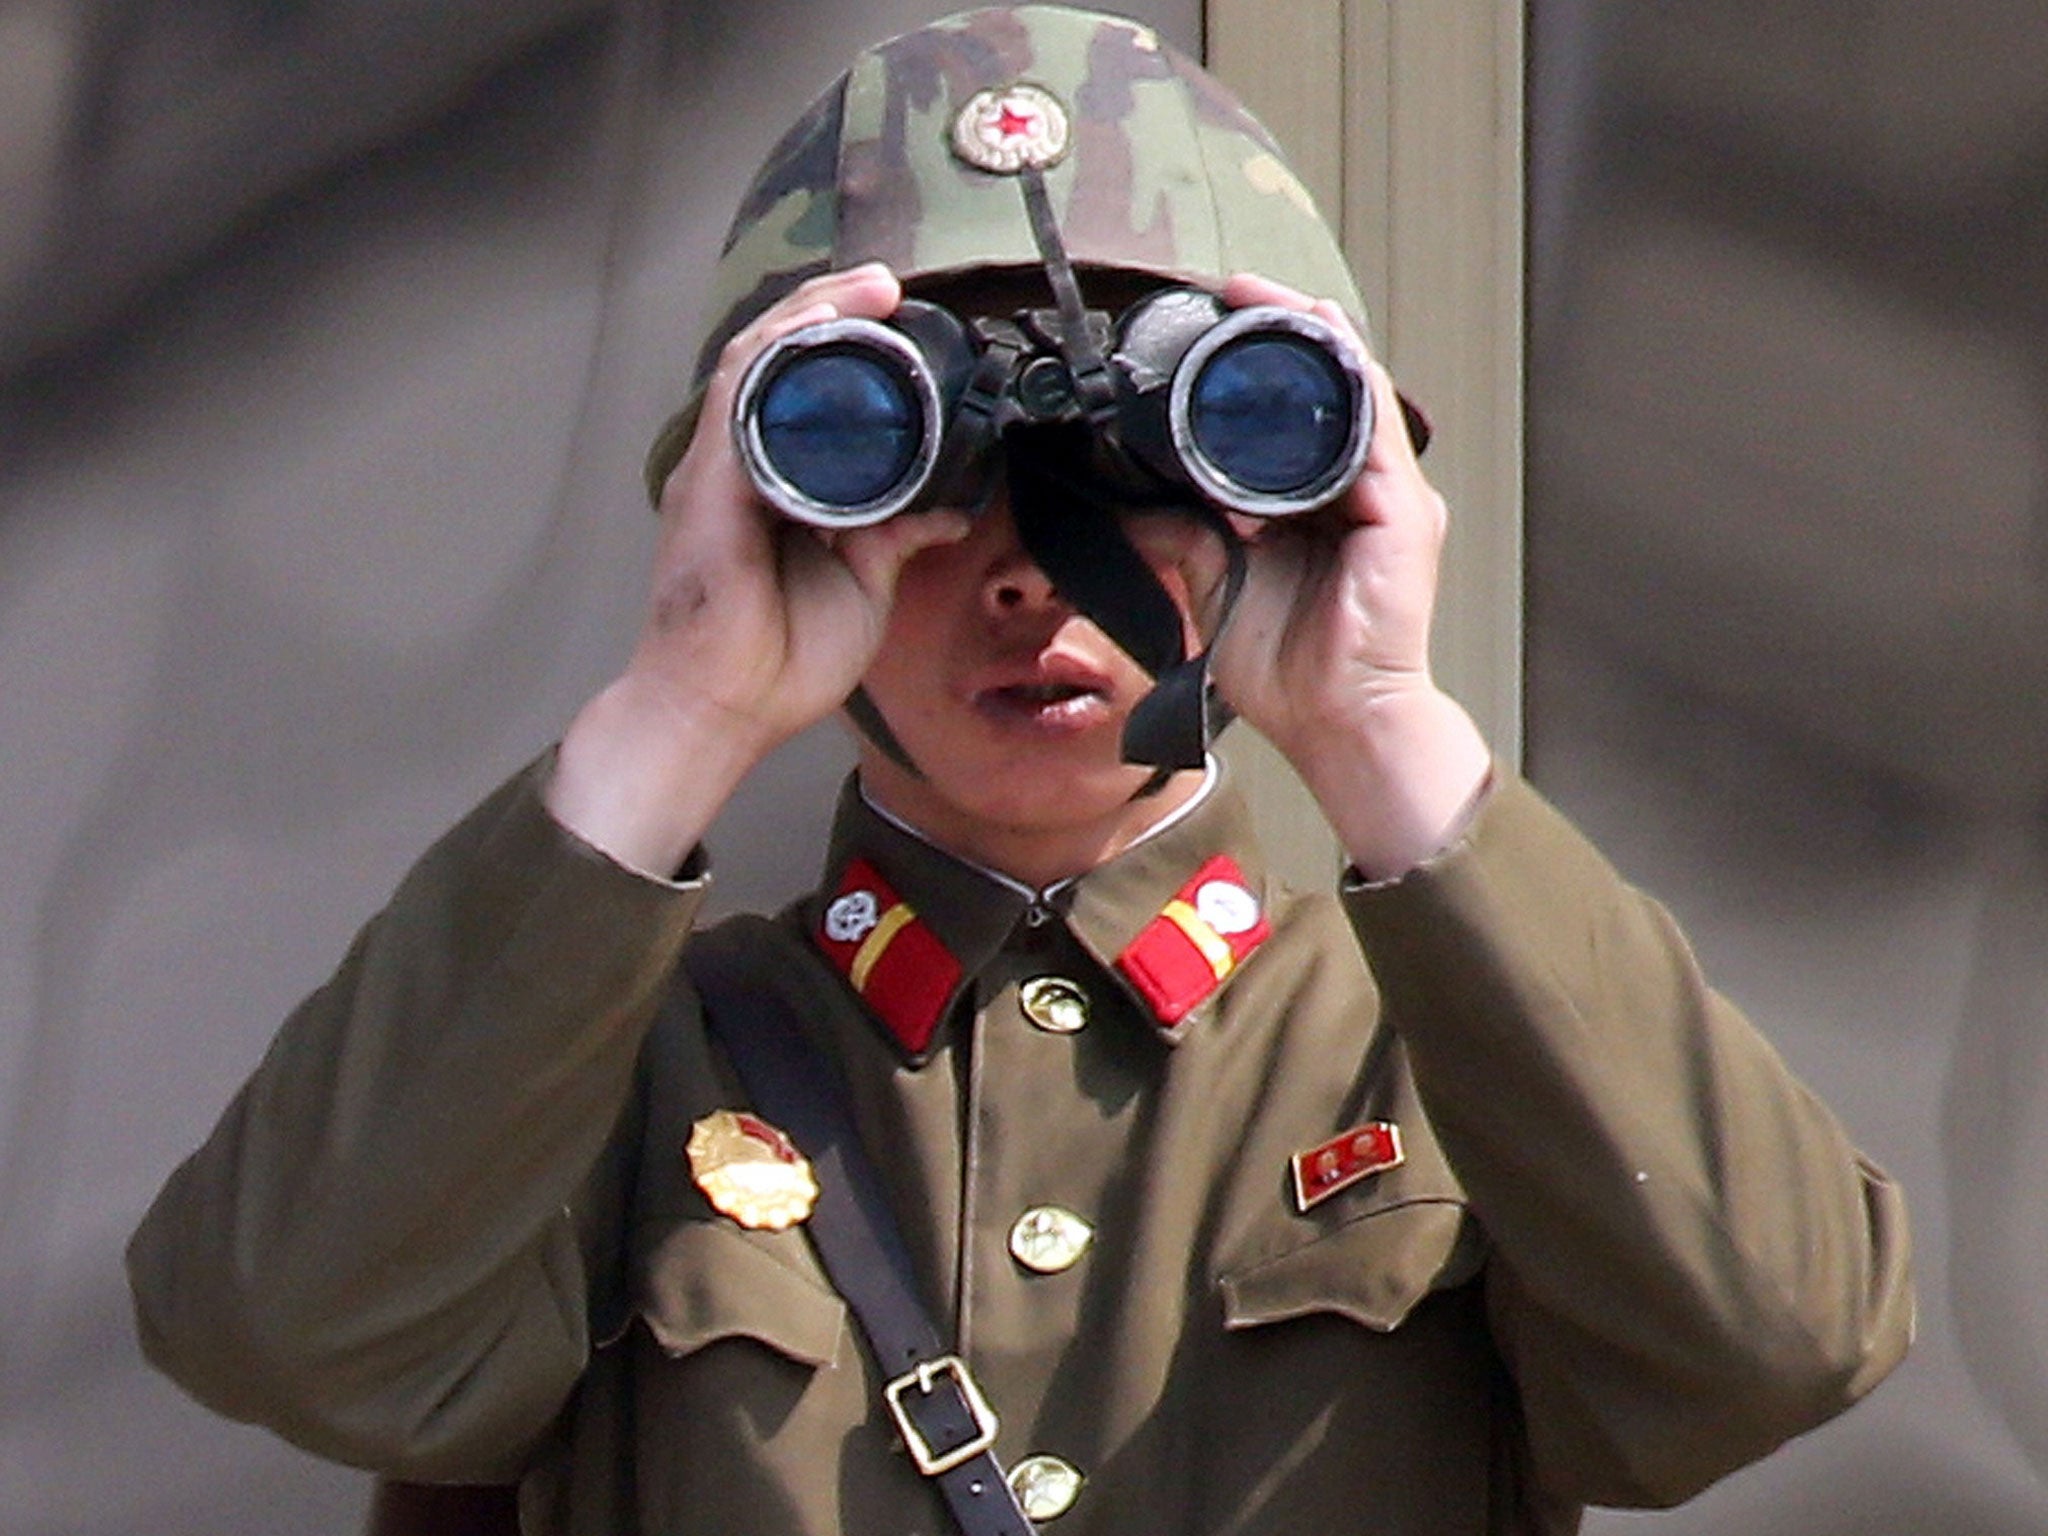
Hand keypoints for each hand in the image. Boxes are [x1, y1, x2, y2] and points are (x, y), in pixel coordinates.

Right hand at [548, 264, 969, 873]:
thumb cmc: (781, 659)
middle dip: (831, 310)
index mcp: (776, 486)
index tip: (900, 323)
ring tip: (866, 290)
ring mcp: (719, 468)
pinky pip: (737, 392)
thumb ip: (896, 538)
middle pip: (778, 360)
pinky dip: (776, 350)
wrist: (729, 709)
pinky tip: (815, 323)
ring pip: (756, 360)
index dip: (845, 347)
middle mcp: (740, 465)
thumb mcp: (864, 584)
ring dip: (811, 314)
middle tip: (889, 287)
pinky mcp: (709, 481)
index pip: (803, 392)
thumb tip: (948, 513)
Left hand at [1208, 273, 1489, 877]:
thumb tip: (1135, 501)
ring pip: (1353, 394)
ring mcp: (1390, 499)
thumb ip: (1187, 531)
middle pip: (1327, 389)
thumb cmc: (1289, 667)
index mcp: (1322, 504)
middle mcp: (1362, 492)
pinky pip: (1374, 431)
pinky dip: (1346, 383)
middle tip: (1234, 289)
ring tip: (1268, 298)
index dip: (1259, 361)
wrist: (1334, 721)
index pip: (1293, 411)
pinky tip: (1320, 343)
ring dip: (1312, 340)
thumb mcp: (1219, 578)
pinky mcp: (1403, 514)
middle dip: (1283, 331)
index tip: (1214, 319)